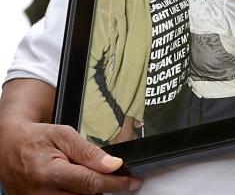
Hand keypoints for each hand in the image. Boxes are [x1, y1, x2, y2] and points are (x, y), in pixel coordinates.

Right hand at [0, 78, 141, 193]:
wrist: (7, 146)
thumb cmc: (35, 138)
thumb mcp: (63, 135)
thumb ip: (88, 151)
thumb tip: (113, 165)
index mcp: (49, 173)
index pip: (91, 184)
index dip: (116, 184)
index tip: (132, 183)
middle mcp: (42, 193)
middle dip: (102, 186)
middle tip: (109, 174)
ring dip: (88, 192)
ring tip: (85, 175)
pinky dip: (75, 194)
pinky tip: (75, 183)